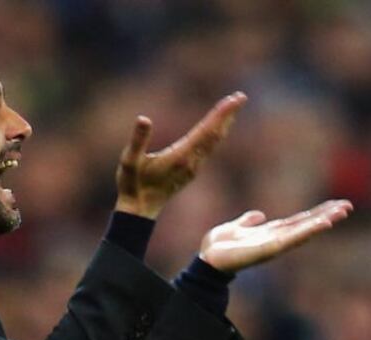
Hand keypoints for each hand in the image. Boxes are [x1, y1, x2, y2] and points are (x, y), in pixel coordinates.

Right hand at [115, 92, 247, 218]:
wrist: (139, 210)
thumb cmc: (132, 186)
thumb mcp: (129, 161)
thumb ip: (138, 141)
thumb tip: (144, 119)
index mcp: (180, 157)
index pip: (206, 130)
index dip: (221, 113)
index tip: (235, 99)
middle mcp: (191, 162)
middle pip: (215, 135)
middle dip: (228, 115)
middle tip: (241, 97)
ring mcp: (193, 168)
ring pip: (214, 142)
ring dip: (224, 123)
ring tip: (234, 107)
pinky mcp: (191, 171)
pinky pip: (209, 149)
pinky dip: (217, 134)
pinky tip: (220, 128)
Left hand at [199, 200, 353, 272]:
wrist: (207, 260)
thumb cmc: (219, 247)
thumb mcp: (235, 227)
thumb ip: (247, 221)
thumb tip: (258, 214)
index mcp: (270, 233)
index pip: (298, 221)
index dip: (316, 213)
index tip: (335, 204)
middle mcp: (277, 239)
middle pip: (306, 225)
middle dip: (327, 215)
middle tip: (348, 206)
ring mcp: (275, 244)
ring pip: (304, 231)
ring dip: (323, 222)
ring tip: (341, 213)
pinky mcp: (271, 249)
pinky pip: (293, 238)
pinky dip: (308, 231)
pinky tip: (323, 223)